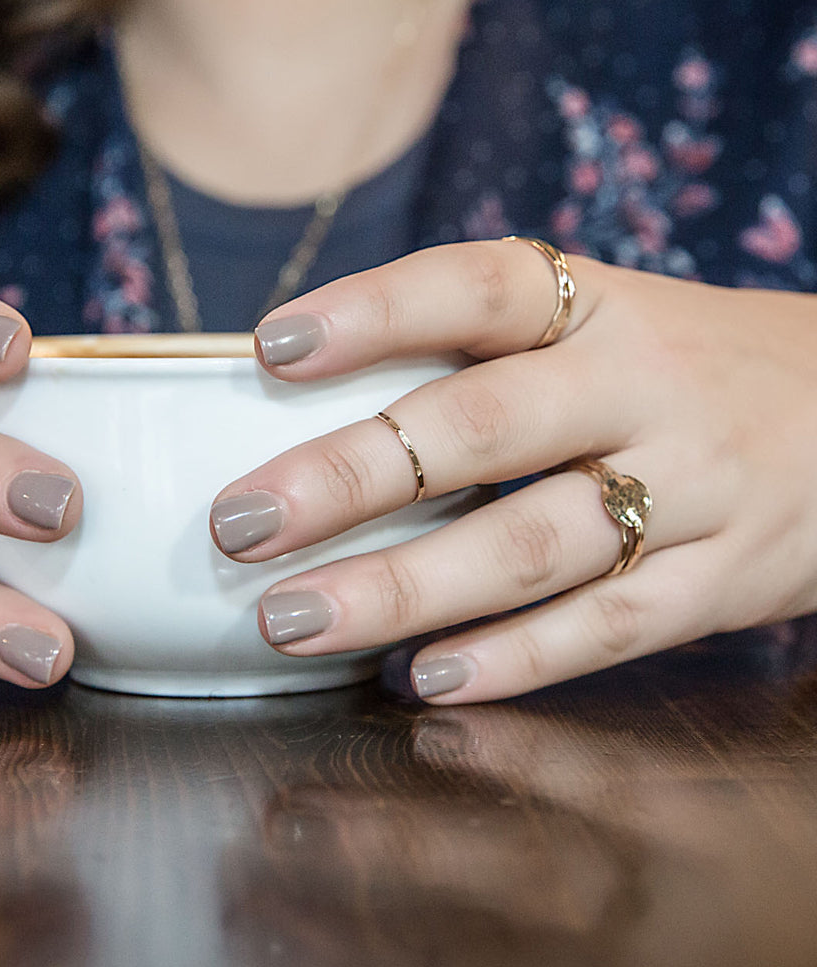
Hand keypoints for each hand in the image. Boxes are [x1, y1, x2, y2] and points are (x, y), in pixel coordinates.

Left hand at [209, 240, 816, 701]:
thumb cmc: (676, 366)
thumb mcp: (599, 322)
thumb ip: (481, 353)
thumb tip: (303, 394)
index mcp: (597, 306)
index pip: (475, 288)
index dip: (373, 312)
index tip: (271, 348)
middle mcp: (643, 387)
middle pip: (484, 430)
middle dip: (350, 477)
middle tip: (239, 523)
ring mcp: (694, 489)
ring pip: (534, 545)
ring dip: (404, 589)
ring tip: (292, 620)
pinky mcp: (726, 582)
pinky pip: (609, 629)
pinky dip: (511, 658)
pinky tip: (423, 678)